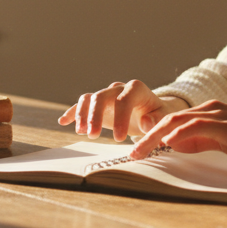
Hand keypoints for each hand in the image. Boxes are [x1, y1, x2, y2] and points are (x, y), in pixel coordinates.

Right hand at [57, 80, 185, 141]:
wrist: (153, 111)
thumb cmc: (159, 116)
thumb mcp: (163, 118)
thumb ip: (156, 120)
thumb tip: (145, 121)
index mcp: (136, 89)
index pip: (124, 99)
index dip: (120, 118)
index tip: (119, 139)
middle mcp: (118, 88)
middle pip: (101, 96)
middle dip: (96, 116)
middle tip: (94, 136)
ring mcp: (106, 95)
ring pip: (89, 98)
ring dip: (83, 114)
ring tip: (82, 133)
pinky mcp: (98, 104)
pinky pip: (82, 104)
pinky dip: (72, 112)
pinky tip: (63, 121)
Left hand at [130, 100, 226, 162]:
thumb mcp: (225, 142)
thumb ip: (202, 141)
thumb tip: (177, 146)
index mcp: (209, 112)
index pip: (173, 121)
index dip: (153, 134)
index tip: (139, 149)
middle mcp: (210, 108)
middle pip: (169, 119)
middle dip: (147, 136)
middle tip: (132, 153)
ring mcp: (218, 114)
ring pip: (177, 120)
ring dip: (156, 137)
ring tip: (141, 150)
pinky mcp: (226, 123)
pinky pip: (196, 126)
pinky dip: (179, 134)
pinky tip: (167, 144)